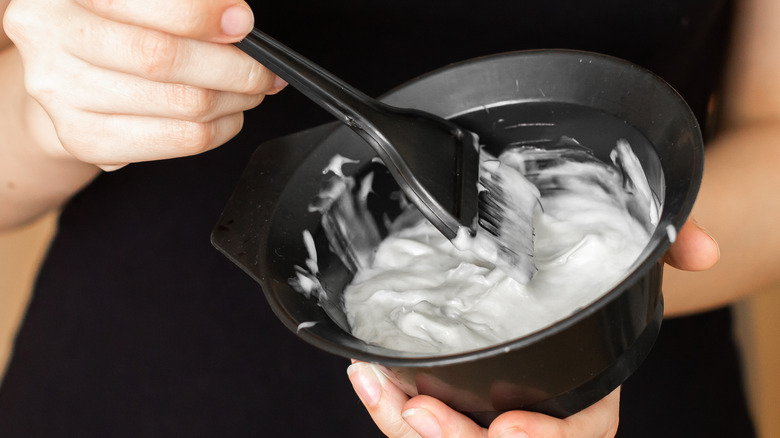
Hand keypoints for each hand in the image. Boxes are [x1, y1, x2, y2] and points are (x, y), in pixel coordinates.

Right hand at [3, 0, 283, 169]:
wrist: (66, 73)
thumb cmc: (113, 26)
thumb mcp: (133, 1)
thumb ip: (177, 6)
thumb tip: (234, 21)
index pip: (134, 0)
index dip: (198, 13)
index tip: (241, 21)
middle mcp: (48, 35)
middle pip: (161, 58)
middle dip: (232, 65)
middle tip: (262, 68)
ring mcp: (60, 92)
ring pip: (179, 104)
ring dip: (234, 98)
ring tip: (250, 89)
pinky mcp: (82, 138)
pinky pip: (177, 140)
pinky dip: (220, 128)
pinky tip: (228, 114)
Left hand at [347, 218, 718, 436]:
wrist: (557, 289)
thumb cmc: (589, 287)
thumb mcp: (626, 266)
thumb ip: (658, 253)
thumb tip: (699, 248)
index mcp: (585, 399)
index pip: (574, 434)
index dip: (544, 437)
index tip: (509, 423)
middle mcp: (536, 415)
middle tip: (416, 411)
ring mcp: (491, 411)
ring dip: (403, 421)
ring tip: (374, 384)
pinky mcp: (454, 399)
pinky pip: (419, 420)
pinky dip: (390, 403)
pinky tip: (368, 375)